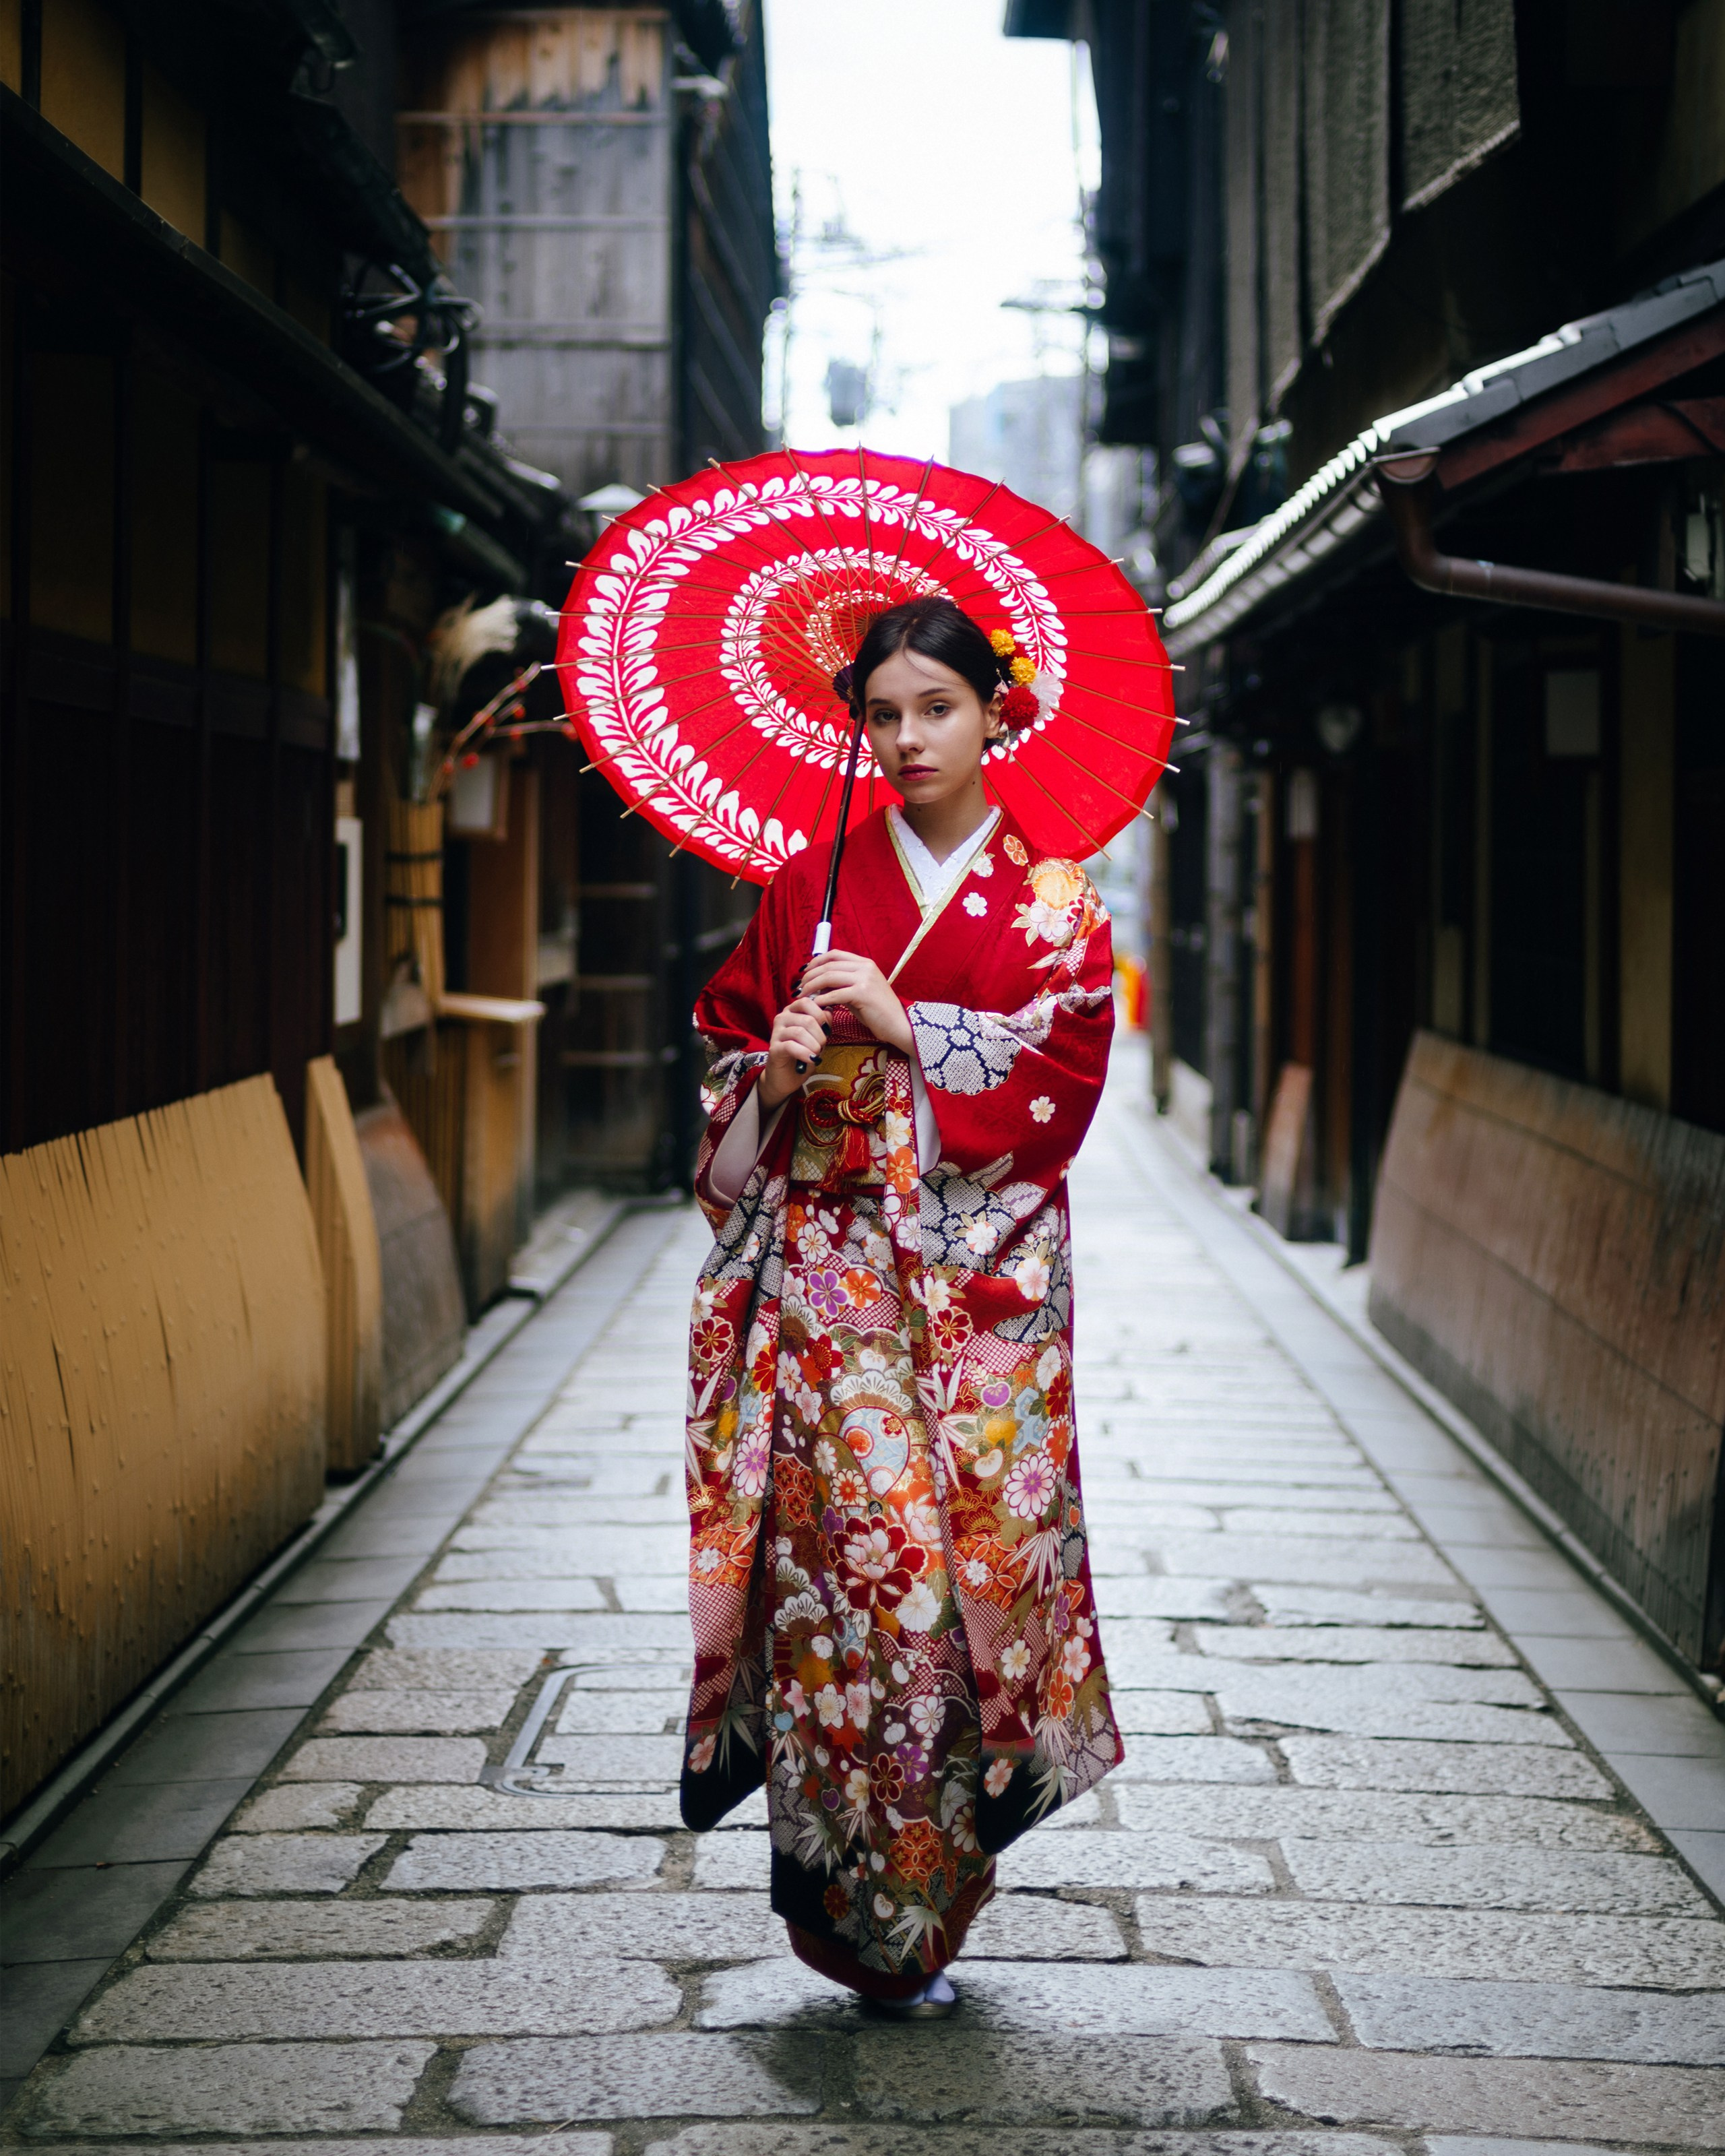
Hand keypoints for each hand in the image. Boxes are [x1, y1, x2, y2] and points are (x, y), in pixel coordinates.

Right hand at [759, 995, 828, 1109]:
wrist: (786, 1077)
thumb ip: (822, 1023)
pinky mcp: (774, 1048)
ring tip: (816, 1054)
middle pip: (807, 1019)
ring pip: (799, 1031)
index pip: (807, 1002)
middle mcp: (782, 1018)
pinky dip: (805, 1053)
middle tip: (822, 1046)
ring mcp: (776, 1033)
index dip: (821, 1015)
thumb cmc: (803, 1054)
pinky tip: (811, 1059)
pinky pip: (791, 1046)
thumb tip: (829, 1010)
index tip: (826, 1030)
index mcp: (792, 1012)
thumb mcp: (817, 1037)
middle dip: (820, 1034)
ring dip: (814, 1045)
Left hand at [799, 949, 913, 1054]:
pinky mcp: (863, 993)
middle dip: (810, 975)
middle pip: (829, 965)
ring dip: (812, 986)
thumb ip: (842, 984)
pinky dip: (822, 999)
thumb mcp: (858, 992)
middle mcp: (865, 967)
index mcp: (865, 963)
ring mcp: (865, 979)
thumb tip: (819, 983)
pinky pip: (835, 994)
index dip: (816, 961)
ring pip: (829, 977)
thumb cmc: (878, 1012)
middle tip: (799, 987)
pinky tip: (815, 1005)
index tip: (804, 971)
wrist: (898, 1024)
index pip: (835, 954)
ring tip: (803, 996)